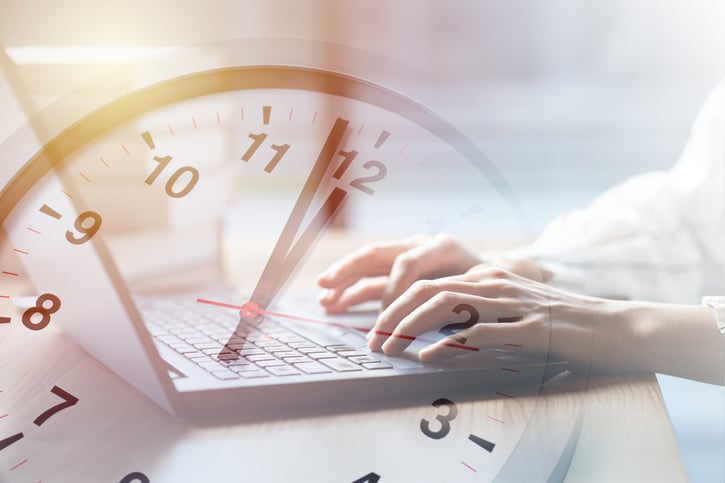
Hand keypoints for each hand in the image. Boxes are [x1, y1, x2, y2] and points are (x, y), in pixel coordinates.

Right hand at [317, 234, 481, 312]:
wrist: (501, 277)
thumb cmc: (492, 289)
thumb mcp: (480, 294)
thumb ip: (455, 303)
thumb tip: (431, 324)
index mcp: (442, 247)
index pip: (407, 263)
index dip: (393, 291)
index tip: (387, 319)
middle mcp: (420, 245)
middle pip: (378, 253)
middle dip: (349, 269)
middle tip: (325, 283)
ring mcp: (408, 254)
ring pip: (368, 263)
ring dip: (343, 279)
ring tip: (323, 298)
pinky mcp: (401, 269)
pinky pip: (371, 277)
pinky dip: (352, 289)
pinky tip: (333, 302)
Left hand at [368, 264, 643, 372]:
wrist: (616, 327)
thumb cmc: (562, 324)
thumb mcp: (513, 311)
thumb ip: (479, 314)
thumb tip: (439, 334)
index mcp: (488, 278)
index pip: (429, 283)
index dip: (396, 304)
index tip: (376, 329)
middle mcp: (495, 284)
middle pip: (429, 290)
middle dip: (392, 315)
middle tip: (371, 342)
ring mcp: (513, 304)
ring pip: (447, 305)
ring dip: (410, 327)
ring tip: (388, 348)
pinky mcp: (532, 328)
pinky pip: (482, 332)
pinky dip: (450, 344)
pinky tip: (429, 357)